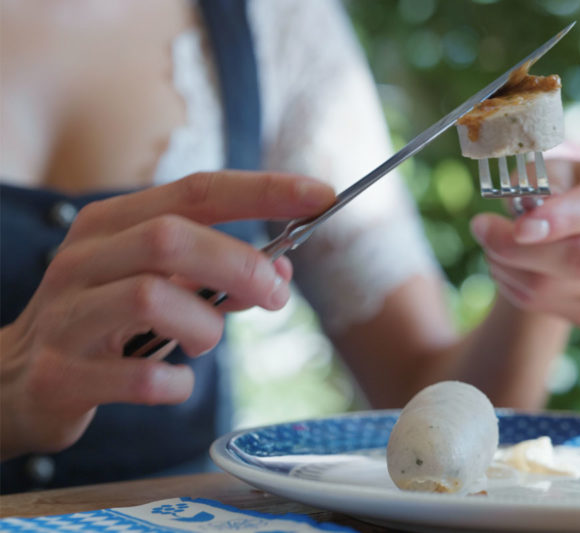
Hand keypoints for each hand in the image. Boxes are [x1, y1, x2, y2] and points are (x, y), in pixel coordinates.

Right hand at [0, 171, 334, 458]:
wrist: (13, 381)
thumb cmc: (101, 321)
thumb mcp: (156, 284)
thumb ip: (215, 274)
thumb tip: (279, 273)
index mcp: (113, 224)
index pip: (198, 190)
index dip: (264, 190)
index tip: (322, 196)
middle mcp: (85, 258)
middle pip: (172, 237)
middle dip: (240, 264)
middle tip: (274, 296)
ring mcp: (66, 314)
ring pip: (151, 298)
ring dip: (204, 324)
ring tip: (206, 342)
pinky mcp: (60, 373)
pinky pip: (135, 376)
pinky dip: (175, 382)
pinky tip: (177, 383)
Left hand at [470, 159, 579, 326]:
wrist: (565, 231)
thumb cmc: (556, 190)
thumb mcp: (545, 170)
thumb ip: (533, 180)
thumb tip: (525, 207)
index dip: (562, 218)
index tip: (520, 226)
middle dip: (522, 248)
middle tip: (481, 229)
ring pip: (558, 287)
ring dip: (510, 267)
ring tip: (492, 245)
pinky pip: (551, 308)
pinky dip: (515, 288)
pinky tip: (510, 267)